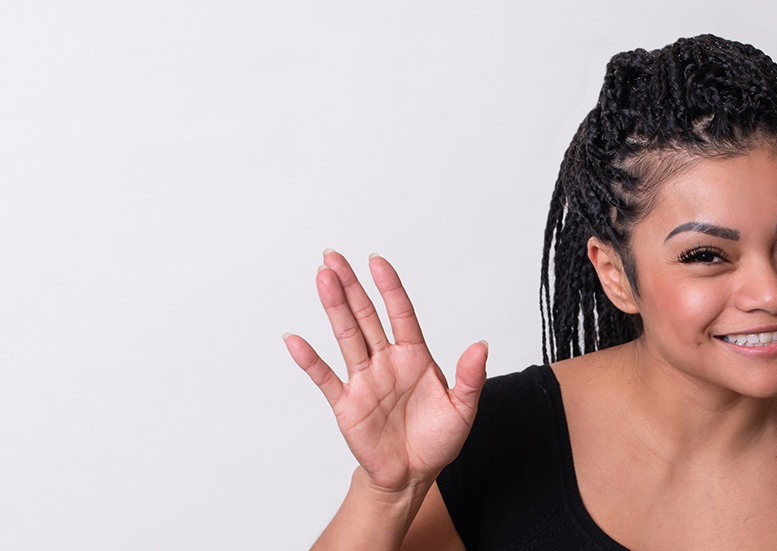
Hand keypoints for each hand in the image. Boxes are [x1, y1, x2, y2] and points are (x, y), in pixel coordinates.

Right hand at [284, 250, 486, 493]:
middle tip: (333, 258)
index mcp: (415, 357)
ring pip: (346, 337)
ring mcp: (364, 380)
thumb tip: (482, 346)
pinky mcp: (346, 403)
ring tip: (322, 279)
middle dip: (351, 286)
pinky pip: (325, 377)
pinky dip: (309, 359)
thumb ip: (470, 377)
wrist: (413, 475)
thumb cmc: (438, 439)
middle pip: (366, 317)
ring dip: (333, 308)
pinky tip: (295, 339)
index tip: (377, 261)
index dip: (389, 288)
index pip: (400, 313)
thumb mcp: (463, 409)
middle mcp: (386, 362)